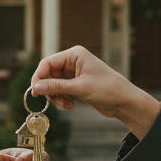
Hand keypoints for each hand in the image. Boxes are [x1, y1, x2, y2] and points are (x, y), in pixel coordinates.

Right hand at [31, 46, 160, 138]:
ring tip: (64, 104)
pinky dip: (61, 98)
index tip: (36, 92)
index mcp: (74, 54)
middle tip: (49, 101)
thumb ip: (57, 86)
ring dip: (55, 95)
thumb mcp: (80, 88)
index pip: (47, 63)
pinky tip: (69, 105)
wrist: (125, 101)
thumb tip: (37, 87)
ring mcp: (75, 73)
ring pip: (53, 83)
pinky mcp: (77, 84)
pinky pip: (61, 90)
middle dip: (48, 88)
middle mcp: (73, 61)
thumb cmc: (107, 89)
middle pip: (48, 73)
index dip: (39, 77)